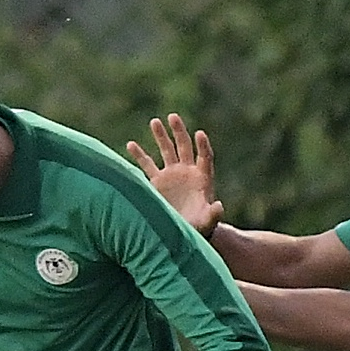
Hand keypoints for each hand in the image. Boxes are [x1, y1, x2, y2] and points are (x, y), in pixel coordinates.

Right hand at [126, 114, 223, 237]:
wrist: (183, 233)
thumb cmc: (199, 228)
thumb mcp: (208, 222)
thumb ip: (213, 214)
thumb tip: (219, 206)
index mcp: (202, 178)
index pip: (204, 157)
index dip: (203, 146)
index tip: (199, 134)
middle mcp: (187, 172)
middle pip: (184, 146)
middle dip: (179, 132)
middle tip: (173, 117)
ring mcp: (172, 175)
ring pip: (166, 151)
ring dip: (161, 136)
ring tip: (154, 122)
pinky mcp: (157, 182)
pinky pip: (147, 165)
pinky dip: (139, 155)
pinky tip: (130, 144)